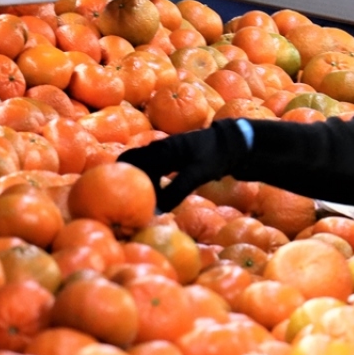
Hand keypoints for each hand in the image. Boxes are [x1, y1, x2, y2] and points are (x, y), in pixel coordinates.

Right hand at [117, 119, 250, 211]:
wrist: (232, 144)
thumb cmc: (214, 156)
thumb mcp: (196, 174)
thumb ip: (176, 190)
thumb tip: (157, 210)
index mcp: (161, 149)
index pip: (131, 160)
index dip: (122, 174)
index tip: (121, 194)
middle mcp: (160, 148)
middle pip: (135, 163)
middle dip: (130, 179)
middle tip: (130, 200)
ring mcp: (167, 151)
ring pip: (146, 166)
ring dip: (142, 181)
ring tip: (144, 201)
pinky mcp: (175, 157)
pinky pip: (156, 168)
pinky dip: (153, 180)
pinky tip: (159, 196)